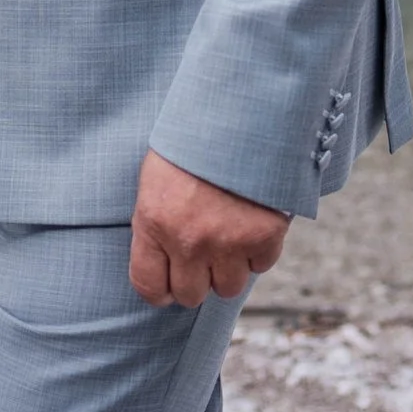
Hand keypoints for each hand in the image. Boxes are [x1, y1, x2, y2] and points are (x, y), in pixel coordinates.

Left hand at [128, 150, 288, 306]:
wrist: (238, 115)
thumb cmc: (191, 144)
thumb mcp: (156, 180)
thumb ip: (156, 225)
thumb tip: (161, 265)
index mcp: (153, 222)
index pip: (148, 286)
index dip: (159, 289)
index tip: (167, 282)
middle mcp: (189, 240)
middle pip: (190, 296)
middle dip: (195, 280)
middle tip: (200, 256)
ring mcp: (228, 242)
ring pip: (228, 288)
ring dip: (228, 269)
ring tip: (226, 237)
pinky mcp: (264, 237)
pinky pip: (260, 266)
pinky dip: (257, 251)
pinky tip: (249, 223)